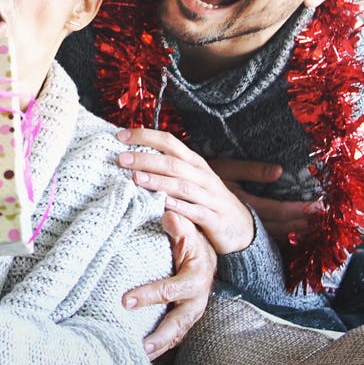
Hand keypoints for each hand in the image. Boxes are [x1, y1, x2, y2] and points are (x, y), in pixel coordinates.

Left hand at [116, 127, 254, 254]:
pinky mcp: (215, 219)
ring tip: (135, 178)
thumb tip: (131, 155)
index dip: (146, 136)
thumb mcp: (189, 180)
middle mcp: (202, 176)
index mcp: (194, 163)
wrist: (242, 228)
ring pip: (182, 186)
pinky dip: (180, 207)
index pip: (169, 142)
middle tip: (122, 158)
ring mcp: (210, 197)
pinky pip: (196, 212)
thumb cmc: (207, 201)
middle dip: (146, 159)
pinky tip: (163, 205)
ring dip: (158, 181)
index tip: (121, 136)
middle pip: (173, 163)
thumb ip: (166, 169)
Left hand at [123, 211, 215, 358]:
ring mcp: (192, 312)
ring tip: (140, 357)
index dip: (149, 296)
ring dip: (160, 347)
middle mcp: (197, 299)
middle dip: (161, 336)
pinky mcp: (184, 319)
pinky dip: (161, 347)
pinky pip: (174, 336)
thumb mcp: (187, 230)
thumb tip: (169, 216)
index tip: (125, 301)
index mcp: (196, 277)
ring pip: (178, 334)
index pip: (171, 289)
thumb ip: (178, 225)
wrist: (206, 256)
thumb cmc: (191, 241)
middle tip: (141, 346)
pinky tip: (143, 355)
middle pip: (180, 322)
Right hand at [208, 157, 318, 243]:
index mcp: (244, 202)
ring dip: (294, 229)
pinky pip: (262, 232)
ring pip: (272, 232)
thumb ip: (252, 171)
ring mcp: (239, 223)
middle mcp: (244, 216)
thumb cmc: (198, 175)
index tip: (320, 206)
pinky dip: (279, 232)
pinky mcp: (235, 226)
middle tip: (327, 220)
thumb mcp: (224, 168)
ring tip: (315, 227)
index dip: (299, 210)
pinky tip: (290, 232)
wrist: (176, 187)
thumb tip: (279, 171)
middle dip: (303, 223)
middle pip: (279, 225)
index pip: (278, 210)